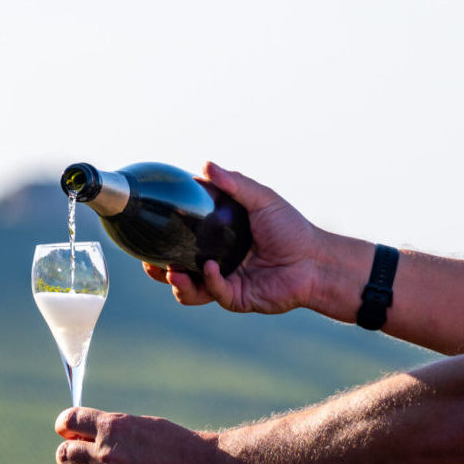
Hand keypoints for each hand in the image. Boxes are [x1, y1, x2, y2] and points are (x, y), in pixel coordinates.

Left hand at [54, 407, 223, 463]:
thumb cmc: (182, 447)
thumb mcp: (145, 427)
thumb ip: (114, 433)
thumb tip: (87, 440)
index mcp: (112, 428)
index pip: (67, 421)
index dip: (66, 428)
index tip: (71, 433)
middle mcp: (106, 456)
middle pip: (65, 455)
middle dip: (71, 456)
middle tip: (85, 461)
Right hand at [143, 160, 323, 314]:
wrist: (315, 261)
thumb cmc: (292, 229)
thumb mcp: (262, 199)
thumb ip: (234, 184)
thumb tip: (205, 164)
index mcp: (219, 240)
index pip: (184, 239)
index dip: (164, 238)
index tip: (149, 228)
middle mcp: (217, 262)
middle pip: (178, 269)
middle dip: (158, 269)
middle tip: (148, 262)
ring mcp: (225, 282)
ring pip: (189, 289)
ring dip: (176, 282)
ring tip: (171, 271)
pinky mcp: (235, 298)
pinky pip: (213, 292)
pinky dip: (208, 281)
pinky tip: (209, 268)